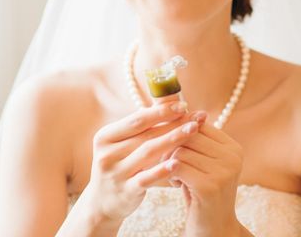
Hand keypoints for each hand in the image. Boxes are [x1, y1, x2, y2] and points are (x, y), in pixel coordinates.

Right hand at [78, 100, 206, 225]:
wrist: (104, 202)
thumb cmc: (122, 164)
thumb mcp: (126, 143)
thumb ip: (146, 124)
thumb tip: (173, 97)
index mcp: (106, 136)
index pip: (138, 119)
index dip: (162, 111)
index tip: (184, 105)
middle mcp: (107, 153)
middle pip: (146, 135)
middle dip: (174, 124)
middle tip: (197, 118)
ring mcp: (115, 173)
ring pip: (148, 153)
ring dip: (173, 140)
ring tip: (194, 131)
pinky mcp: (125, 191)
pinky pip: (146, 178)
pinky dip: (162, 170)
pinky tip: (178, 163)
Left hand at [166, 122, 244, 235]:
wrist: (213, 230)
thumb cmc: (202, 193)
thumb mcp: (203, 163)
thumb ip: (195, 139)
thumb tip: (178, 106)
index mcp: (234, 148)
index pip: (199, 124)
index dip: (180, 133)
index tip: (174, 147)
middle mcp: (233, 157)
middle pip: (189, 135)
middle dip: (172, 146)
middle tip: (169, 163)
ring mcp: (224, 171)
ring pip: (180, 150)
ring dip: (170, 163)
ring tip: (176, 176)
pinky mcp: (210, 186)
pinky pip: (177, 167)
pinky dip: (170, 174)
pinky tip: (176, 184)